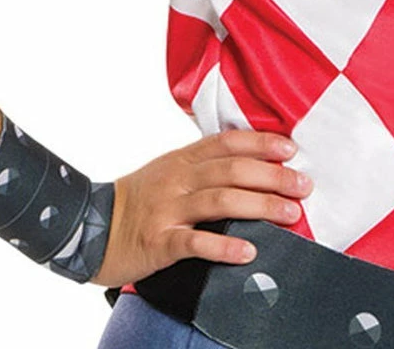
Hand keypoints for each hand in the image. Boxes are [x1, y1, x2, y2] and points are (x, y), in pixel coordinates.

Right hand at [90, 129, 312, 287]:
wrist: (90, 226)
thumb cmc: (139, 199)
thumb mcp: (169, 170)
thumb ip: (203, 165)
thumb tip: (252, 165)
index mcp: (182, 159)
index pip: (226, 142)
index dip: (261, 143)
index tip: (291, 148)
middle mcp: (177, 179)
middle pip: (231, 171)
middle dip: (272, 177)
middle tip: (303, 186)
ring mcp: (168, 209)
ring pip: (220, 202)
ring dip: (260, 207)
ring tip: (290, 214)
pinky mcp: (159, 242)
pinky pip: (194, 243)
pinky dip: (223, 247)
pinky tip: (248, 252)